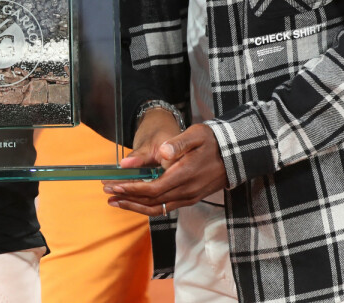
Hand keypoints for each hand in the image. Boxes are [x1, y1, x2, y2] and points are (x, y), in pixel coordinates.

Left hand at [105, 122, 227, 215]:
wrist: (236, 154)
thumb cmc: (214, 141)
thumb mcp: (196, 134)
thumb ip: (177, 143)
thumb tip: (161, 151)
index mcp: (184, 174)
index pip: (152, 188)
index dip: (131, 189)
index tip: (114, 185)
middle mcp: (187, 191)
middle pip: (152, 201)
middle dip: (127, 198)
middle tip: (107, 193)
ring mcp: (190, 197)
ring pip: (158, 208)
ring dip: (135, 206)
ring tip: (115, 201)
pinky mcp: (191, 198)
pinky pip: (166, 207)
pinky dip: (148, 206)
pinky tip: (137, 201)